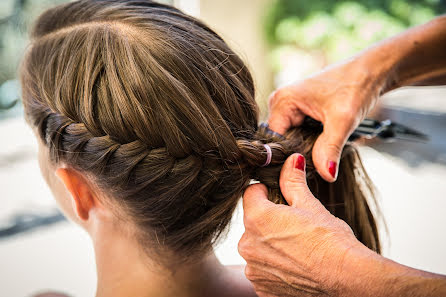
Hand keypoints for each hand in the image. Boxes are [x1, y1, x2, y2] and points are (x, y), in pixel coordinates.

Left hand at [238, 153, 373, 296]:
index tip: (280, 198)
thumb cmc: (330, 241)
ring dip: (270, 246)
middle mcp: (247, 245)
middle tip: (294, 226)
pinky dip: (275, 268)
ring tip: (297, 249)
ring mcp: (253, 270)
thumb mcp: (310, 205)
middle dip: (268, 221)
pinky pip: (263, 271)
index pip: (250, 194)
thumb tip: (291, 159)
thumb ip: (293, 180)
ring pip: (257, 248)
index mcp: (257, 218)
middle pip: (252, 223)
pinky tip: (296, 267)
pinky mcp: (261, 288)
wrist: (347, 279)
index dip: (266, 193)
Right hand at [267, 57, 384, 181]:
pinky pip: (297, 135)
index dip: (288, 158)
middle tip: (319, 164)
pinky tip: (322, 147)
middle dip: (297, 155)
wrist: (371, 71)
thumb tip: (326, 175)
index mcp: (282, 101)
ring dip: (304, 150)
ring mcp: (288, 108)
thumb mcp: (343, 120)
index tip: (305, 170)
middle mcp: (280, 103)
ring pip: (289, 140)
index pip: (274, 141)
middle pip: (280, 142)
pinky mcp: (298, 112)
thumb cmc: (356, 86)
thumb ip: (330, 149)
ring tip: (323, 155)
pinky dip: (309, 144)